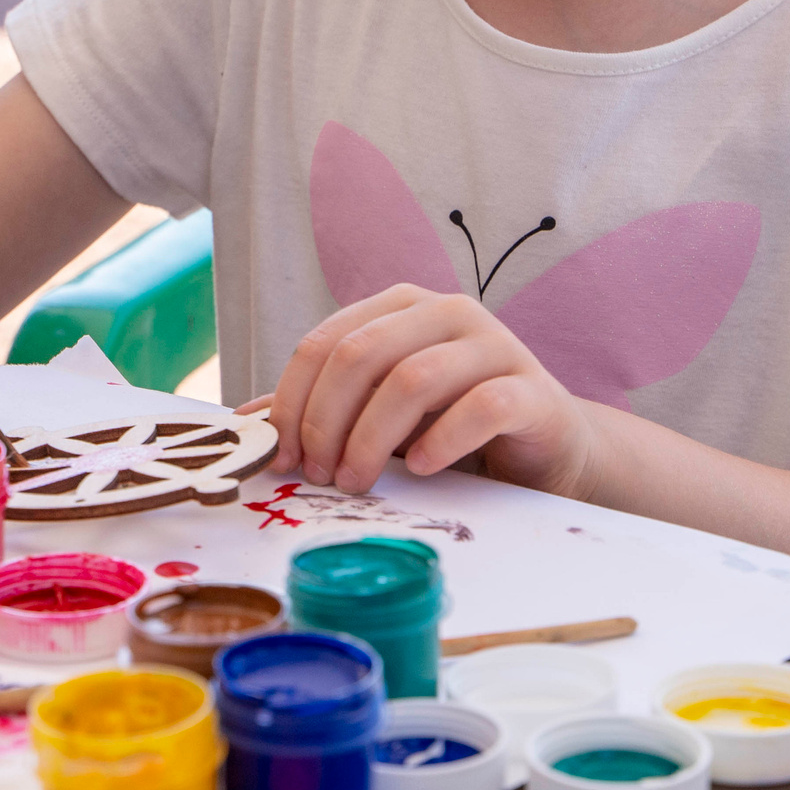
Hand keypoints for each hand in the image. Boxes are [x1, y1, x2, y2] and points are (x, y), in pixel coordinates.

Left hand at [254, 285, 602, 499]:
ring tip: (358, 481)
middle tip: (318, 474)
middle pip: (362, 353)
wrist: (545, 450)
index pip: (325, 341)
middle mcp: (448, 312)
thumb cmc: (451, 426)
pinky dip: (442, 441)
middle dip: (327, 420)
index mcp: (402, 308)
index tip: (282, 456)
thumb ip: (322, 408)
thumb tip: (245, 420)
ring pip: (414, 378)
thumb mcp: (378, 414)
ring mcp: (495, 345)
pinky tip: (423, 469)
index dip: (293, 400)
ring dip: (372, 438)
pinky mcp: (533, 390)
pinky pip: (482, 406)